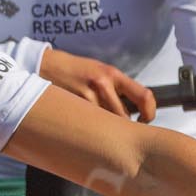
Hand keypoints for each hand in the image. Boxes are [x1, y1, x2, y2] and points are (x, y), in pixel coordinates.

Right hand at [37, 48, 156, 121]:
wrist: (45, 65)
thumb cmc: (74, 70)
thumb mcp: (98, 71)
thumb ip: (115, 87)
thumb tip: (132, 108)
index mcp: (113, 74)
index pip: (144, 96)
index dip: (150, 112)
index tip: (145, 119)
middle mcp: (103, 83)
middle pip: (125, 116)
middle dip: (123, 125)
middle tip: (119, 129)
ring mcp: (88, 95)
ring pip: (108, 123)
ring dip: (106, 127)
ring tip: (97, 125)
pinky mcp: (74, 105)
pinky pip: (91, 123)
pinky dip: (91, 127)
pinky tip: (83, 124)